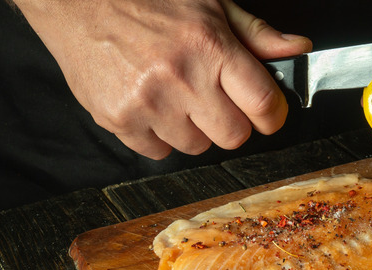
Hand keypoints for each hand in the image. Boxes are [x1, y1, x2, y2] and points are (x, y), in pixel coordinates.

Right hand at [12, 0, 311, 158]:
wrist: (74, 0)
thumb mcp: (209, 4)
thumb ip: (255, 34)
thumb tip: (297, 48)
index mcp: (209, 45)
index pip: (263, 103)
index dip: (272, 115)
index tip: (267, 113)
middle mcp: (180, 77)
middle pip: (233, 136)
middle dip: (231, 122)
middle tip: (214, 98)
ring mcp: (148, 103)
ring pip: (195, 147)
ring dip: (192, 128)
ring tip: (174, 94)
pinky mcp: (118, 120)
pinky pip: (157, 152)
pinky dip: (158, 135)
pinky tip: (150, 103)